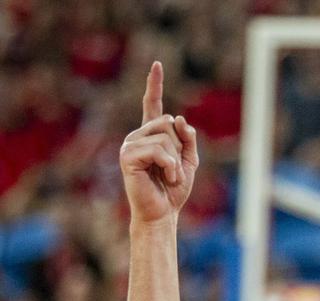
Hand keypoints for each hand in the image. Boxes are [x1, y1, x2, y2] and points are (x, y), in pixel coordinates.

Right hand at [119, 61, 198, 223]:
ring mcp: (130, 145)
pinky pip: (158, 150)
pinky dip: (169, 166)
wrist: (162, 214)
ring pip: (164, 137)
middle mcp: (138, 136)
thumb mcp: (189, 162)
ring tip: (170, 178)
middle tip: (173, 171)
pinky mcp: (128, 157)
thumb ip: (188, 140)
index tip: (157, 65)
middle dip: (179, 149)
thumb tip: (179, 118)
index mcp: (151, 136)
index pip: (152, 106)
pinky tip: (166, 178)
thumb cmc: (173, 192)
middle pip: (167, 123)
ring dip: (175, 161)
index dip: (154, 85)